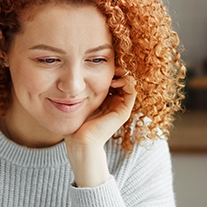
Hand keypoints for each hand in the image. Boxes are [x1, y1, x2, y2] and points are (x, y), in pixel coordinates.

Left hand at [64, 70, 136, 186]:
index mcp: (105, 101)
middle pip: (121, 80)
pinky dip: (127, 83)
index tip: (101, 65)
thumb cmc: (76, 123)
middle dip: (117, 71)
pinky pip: (132, 92)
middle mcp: (114, 103)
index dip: (109, 71)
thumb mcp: (78, 102)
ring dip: (122, 75)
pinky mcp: (123, 112)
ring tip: (113, 74)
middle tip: (110, 66)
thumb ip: (80, 91)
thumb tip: (74, 77)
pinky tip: (115, 81)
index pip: (111, 81)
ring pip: (129, 84)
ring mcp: (120, 108)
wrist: (81, 140)